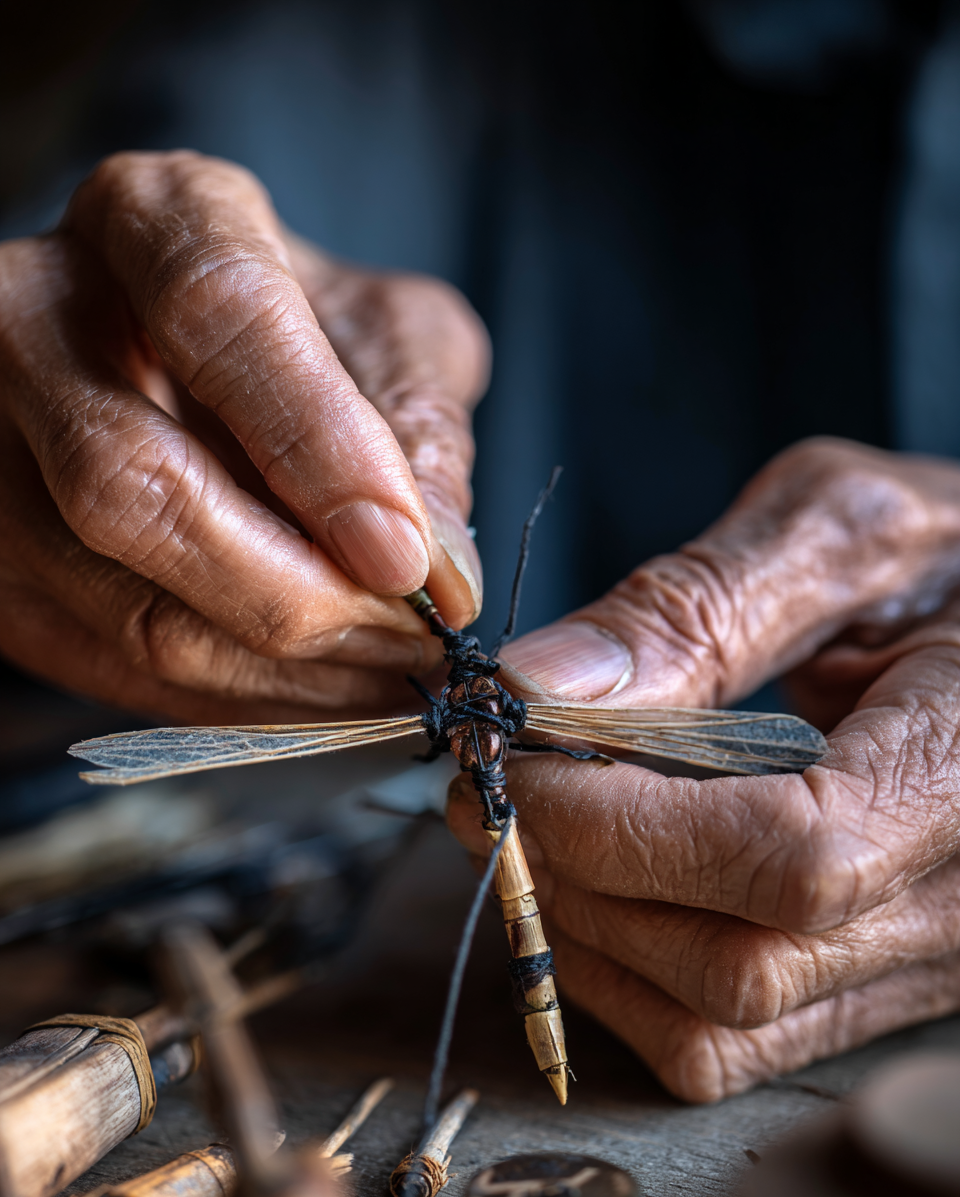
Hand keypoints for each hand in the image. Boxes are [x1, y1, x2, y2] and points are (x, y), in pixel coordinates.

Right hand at [0, 151, 486, 720]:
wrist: (178, 360)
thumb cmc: (302, 336)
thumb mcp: (388, 335)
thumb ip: (420, 429)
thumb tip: (440, 568)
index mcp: (151, 220)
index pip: (218, 315)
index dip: (320, 447)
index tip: (407, 555)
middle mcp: (35, 316)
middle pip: (134, 484)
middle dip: (295, 593)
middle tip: (409, 638)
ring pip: (120, 603)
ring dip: (278, 670)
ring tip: (387, 675)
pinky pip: (109, 668)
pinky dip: (233, 700)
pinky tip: (317, 690)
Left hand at [447, 438, 959, 1100]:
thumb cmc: (951, 556)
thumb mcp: (840, 527)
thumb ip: (697, 603)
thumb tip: (540, 684)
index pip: (789, 860)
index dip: (622, 824)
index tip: (517, 761)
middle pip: (738, 967)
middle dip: (578, 878)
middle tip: (488, 789)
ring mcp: (923, 960)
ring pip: (722, 1025)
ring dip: (585, 933)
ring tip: (526, 828)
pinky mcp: (875, 981)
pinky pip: (736, 1045)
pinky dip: (627, 979)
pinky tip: (588, 886)